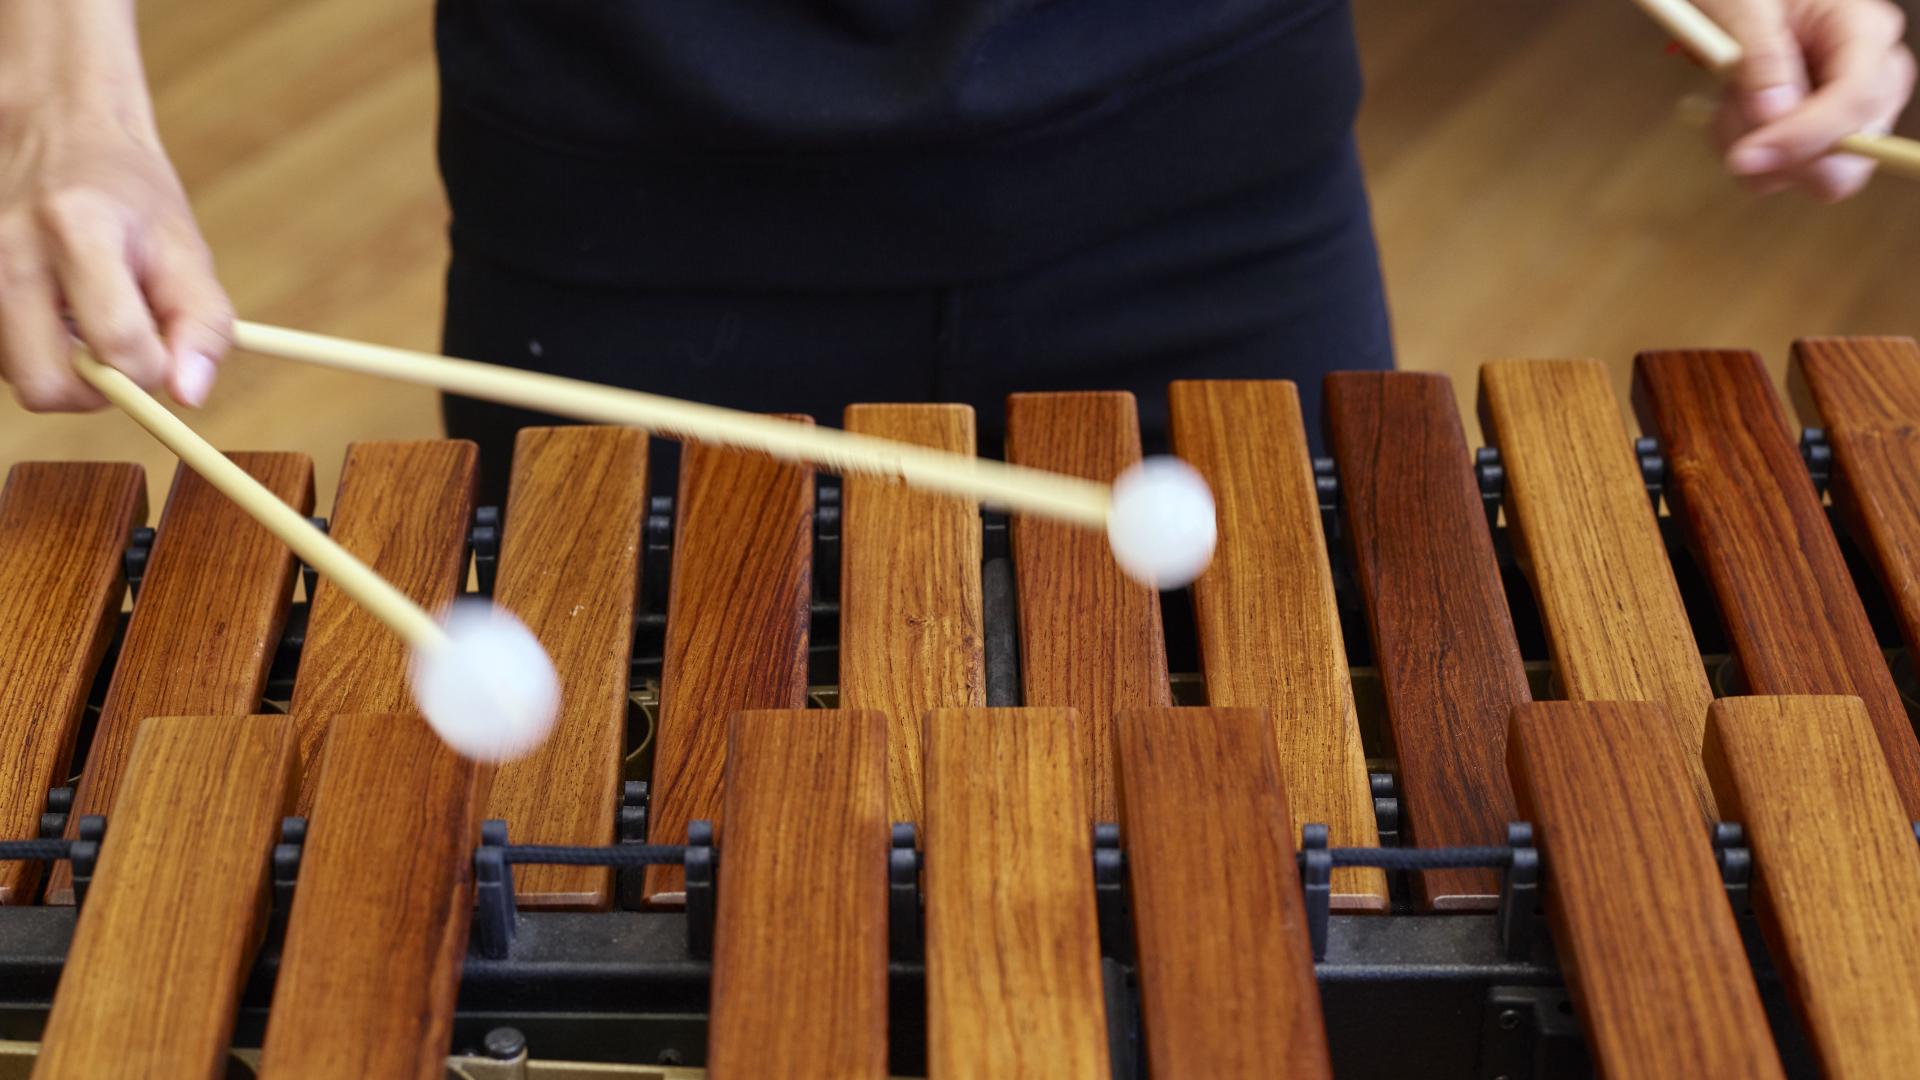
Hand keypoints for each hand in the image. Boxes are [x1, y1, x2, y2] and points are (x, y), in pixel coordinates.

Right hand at [0, 48, 229, 411]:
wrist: (58, 134)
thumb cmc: (131, 198)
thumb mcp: (184, 250)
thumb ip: (201, 325)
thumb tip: (189, 396)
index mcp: (77, 231)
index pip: (118, 346)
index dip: (153, 369)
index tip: (164, 350)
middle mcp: (8, 251)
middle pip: (47, 385)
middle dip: (97, 391)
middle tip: (122, 355)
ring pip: (18, 379)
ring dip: (64, 370)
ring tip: (86, 318)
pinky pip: (0, 360)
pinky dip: (35, 353)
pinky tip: (52, 314)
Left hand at [1697, 0, 1915, 199]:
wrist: (1735, 2)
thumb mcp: (1745, 9)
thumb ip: (1761, 56)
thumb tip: (1774, 114)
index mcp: (1866, 30)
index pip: (1858, 97)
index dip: (1806, 134)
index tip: (1745, 154)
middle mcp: (1874, 76)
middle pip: (1855, 154)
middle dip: (1783, 153)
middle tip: (1729, 118)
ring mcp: (1851, 113)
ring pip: (1814, 175)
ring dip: (1754, 150)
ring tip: (1728, 100)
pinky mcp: (1820, 138)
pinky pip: (1784, 175)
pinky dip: (1746, 156)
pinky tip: (1732, 114)